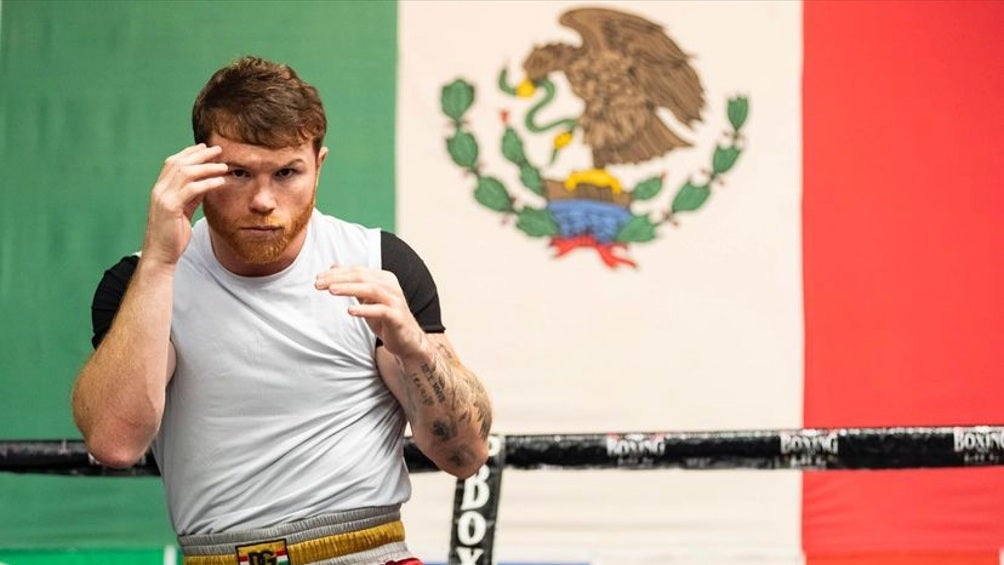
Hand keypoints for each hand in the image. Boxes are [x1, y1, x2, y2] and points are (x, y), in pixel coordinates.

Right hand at [142, 144, 227, 265]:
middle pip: (179, 163)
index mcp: (160, 189)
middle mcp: (159, 190)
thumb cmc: (173, 235)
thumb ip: (192, 196)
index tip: (205, 148)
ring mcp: (163, 198)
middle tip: (218, 150)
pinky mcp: (170, 207)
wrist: (161, 254)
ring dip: (206, 167)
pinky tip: (220, 181)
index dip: (189, 153)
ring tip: (223, 166)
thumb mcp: (184, 210)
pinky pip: (191, 190)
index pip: (173, 163)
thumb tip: (206, 182)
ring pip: (185, 173)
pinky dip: (207, 183)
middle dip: (199, 154)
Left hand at [314, 265, 430, 361]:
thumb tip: (333, 267)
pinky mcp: (396, 317)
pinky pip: (380, 310)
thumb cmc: (385, 318)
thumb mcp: (367, 299)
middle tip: (318, 283)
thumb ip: (353, 283)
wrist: (407, 340)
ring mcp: (395, 301)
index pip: (357, 271)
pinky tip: (350, 310)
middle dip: (338, 279)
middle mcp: (391, 286)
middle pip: (362, 277)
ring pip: (371, 289)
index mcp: (383, 278)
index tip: (318, 277)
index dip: (337, 273)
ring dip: (350, 289)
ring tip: (332, 290)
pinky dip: (365, 309)